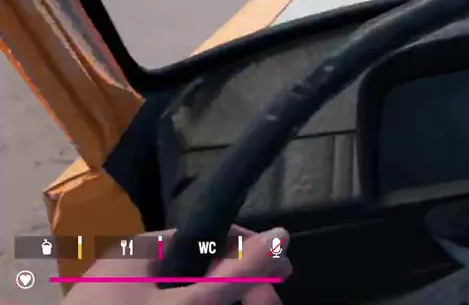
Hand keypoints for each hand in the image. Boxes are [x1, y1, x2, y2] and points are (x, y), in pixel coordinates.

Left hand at [62, 226, 291, 304]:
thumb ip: (234, 275)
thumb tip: (282, 234)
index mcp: (140, 252)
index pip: (206, 235)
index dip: (248, 251)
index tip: (283, 274)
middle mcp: (129, 271)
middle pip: (200, 269)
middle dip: (239, 287)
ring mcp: (123, 301)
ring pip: (186, 296)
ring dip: (222, 302)